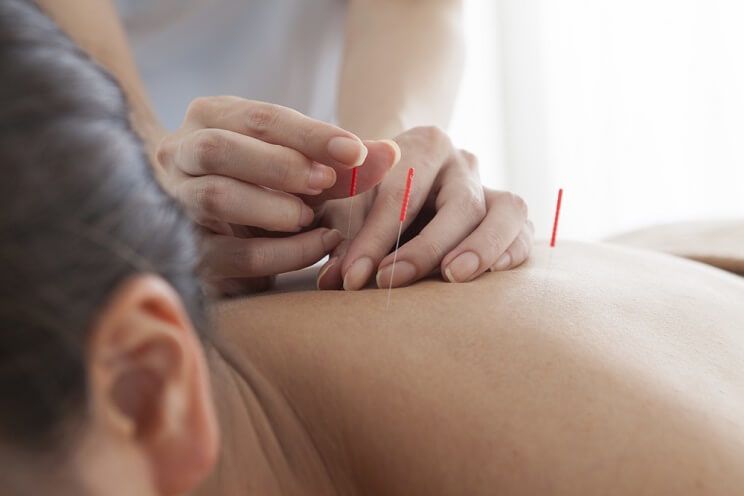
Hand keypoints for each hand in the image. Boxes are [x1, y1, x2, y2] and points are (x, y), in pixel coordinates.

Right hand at [156, 96, 398, 293]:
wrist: (229, 229)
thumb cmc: (271, 185)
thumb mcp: (304, 166)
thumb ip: (344, 162)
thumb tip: (390, 153)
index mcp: (209, 118)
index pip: (259, 118)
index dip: (310, 135)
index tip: (356, 153)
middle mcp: (179, 154)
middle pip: (219, 149)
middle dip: (280, 166)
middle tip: (325, 184)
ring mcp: (175, 201)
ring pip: (217, 198)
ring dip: (275, 209)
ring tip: (311, 218)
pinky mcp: (186, 250)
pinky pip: (231, 253)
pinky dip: (281, 252)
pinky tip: (315, 246)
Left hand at [316, 126, 532, 289]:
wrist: (400, 178)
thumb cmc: (368, 193)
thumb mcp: (346, 203)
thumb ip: (339, 237)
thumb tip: (333, 280)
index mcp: (424, 144)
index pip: (401, 193)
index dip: (375, 238)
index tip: (352, 277)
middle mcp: (464, 163)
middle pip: (460, 203)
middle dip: (426, 247)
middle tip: (393, 280)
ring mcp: (491, 188)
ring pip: (507, 211)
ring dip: (482, 247)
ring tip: (453, 277)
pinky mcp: (508, 216)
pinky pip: (522, 230)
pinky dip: (510, 251)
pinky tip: (490, 275)